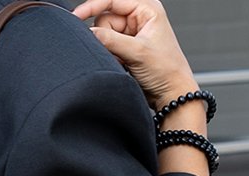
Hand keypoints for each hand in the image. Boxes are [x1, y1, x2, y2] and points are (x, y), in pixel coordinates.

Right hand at [71, 0, 197, 110]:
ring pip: (104, 34)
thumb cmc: (166, 70)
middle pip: (105, 18)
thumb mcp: (137, 52)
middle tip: (118, 52)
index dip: (92, 6)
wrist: (172, 94)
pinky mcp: (127, 47)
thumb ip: (110, 40)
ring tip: (124, 60)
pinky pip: (108, 47)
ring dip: (109, 49)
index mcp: (147, 8)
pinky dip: (111, 56)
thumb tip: (89, 33)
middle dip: (106, 36)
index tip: (76, 16)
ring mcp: (132, 33)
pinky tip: (123, 64)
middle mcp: (139, 17)